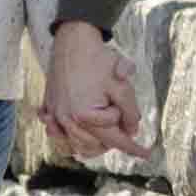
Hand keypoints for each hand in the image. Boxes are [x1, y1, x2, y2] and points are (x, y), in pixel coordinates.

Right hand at [44, 19, 141, 158]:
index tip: (146, 154)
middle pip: (95, 146)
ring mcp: (54, 116)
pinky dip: (71, 140)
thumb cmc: (98, 61)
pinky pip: (58, 136)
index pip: (114, 139)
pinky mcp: (49, 109)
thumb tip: (132, 131)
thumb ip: (130, 112)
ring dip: (94, 145)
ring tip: (109, 134)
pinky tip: (85, 134)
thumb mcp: (122, 85)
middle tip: (127, 128)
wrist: (72, 41)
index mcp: (84, 116)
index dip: (133, 147)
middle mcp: (66, 120)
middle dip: (114, 142)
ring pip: (76, 145)